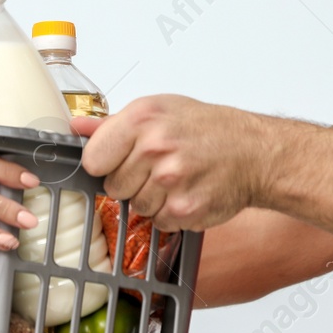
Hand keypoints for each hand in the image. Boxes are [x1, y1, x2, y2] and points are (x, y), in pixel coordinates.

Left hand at [75, 95, 271, 231]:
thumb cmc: (209, 129)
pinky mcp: (184, 209)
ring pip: (136, 207)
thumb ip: (114, 123)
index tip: (121, 160)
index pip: (93, 159)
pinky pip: (158, 222)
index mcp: (143, 118)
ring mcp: (170, 180)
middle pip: (113, 186)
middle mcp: (155, 147)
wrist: (255, 152)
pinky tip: (188, 193)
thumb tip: (77, 128)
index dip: (106, 163)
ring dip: (153, 199)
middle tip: (159, 167)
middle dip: (132, 181)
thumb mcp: (161, 110)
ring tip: (178, 179)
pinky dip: (171, 214)